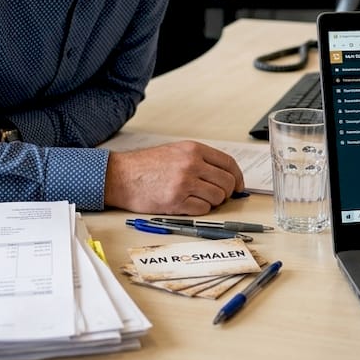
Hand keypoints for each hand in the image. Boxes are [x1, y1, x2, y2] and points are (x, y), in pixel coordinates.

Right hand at [104, 140, 244, 214]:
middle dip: (227, 192)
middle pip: (227, 182)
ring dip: (213, 202)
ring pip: (218, 197)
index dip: (238, 177)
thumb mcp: (175, 152)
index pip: (229, 163)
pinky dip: (200, 210)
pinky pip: (203, 210)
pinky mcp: (176, 201)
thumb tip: (224, 175)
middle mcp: (191, 164)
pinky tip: (188, 205)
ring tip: (198, 199)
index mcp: (193, 149)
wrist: (120, 176)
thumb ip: (199, 160)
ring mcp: (185, 183)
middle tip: (219, 196)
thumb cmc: (145, 166)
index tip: (238, 186)